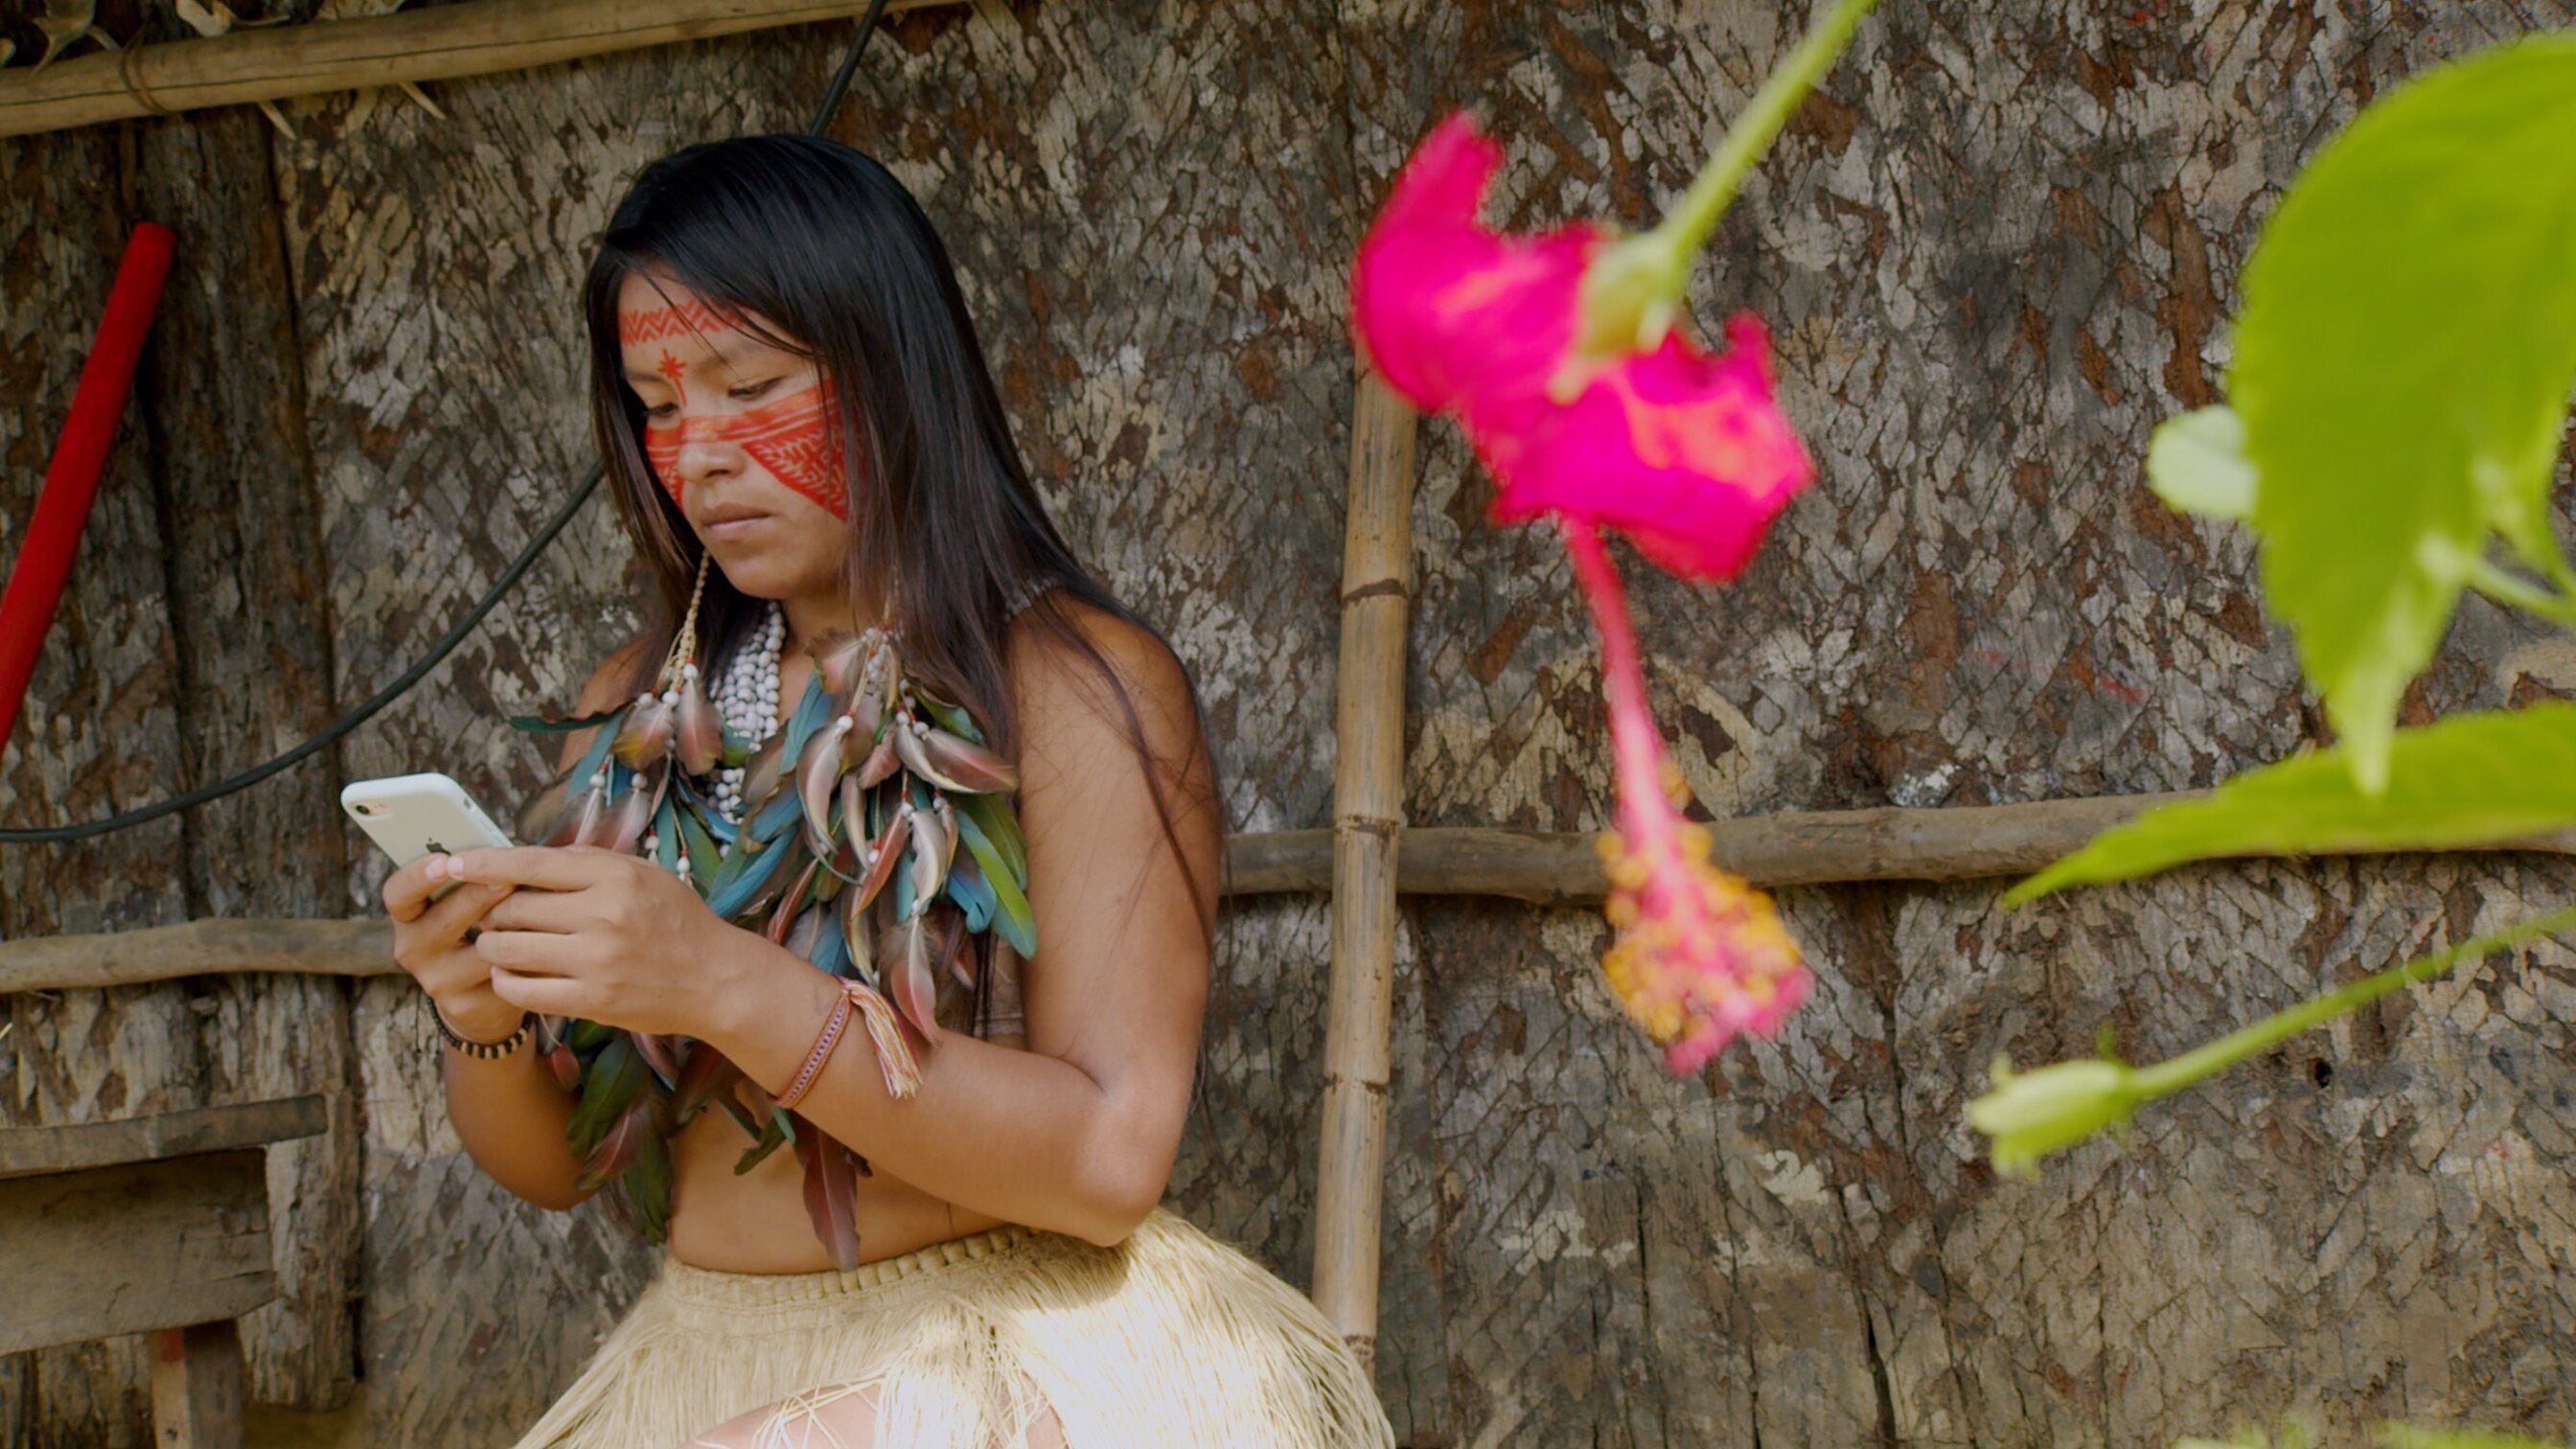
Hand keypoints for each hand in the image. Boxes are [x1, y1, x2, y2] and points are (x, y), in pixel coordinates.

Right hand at [382, 855, 522, 1040]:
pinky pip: (503, 976)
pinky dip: (527, 957)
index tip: (444, 861)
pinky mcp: (466, 1005)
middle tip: (507, 879)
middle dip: (477, 897)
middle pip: (441, 920)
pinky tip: (549, 946)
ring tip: (538, 912)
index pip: (398, 893)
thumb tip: (525, 841)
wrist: (482, 996)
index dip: (418, 876)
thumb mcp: (469, 899)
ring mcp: (437, 980)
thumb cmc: (482, 927)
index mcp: (409, 914)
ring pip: (477, 950)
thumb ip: (480, 873)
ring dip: (509, 929)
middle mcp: (413, 948)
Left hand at [447, 844, 741, 1037]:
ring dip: (493, 946)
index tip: (452, 863)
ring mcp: (597, 960)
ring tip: (501, 944)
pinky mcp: (592, 999)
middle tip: (496, 915)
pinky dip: (505, 979)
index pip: (530, 863)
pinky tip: (512, 973)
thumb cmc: (677, 921)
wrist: (716, 979)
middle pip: (511, 906)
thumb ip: (587, 863)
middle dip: (492, 911)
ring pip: (507, 947)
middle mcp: (604, 914)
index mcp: (614, 876)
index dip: (483, 863)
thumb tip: (525, 858)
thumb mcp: (643, 874)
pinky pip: (521, 988)